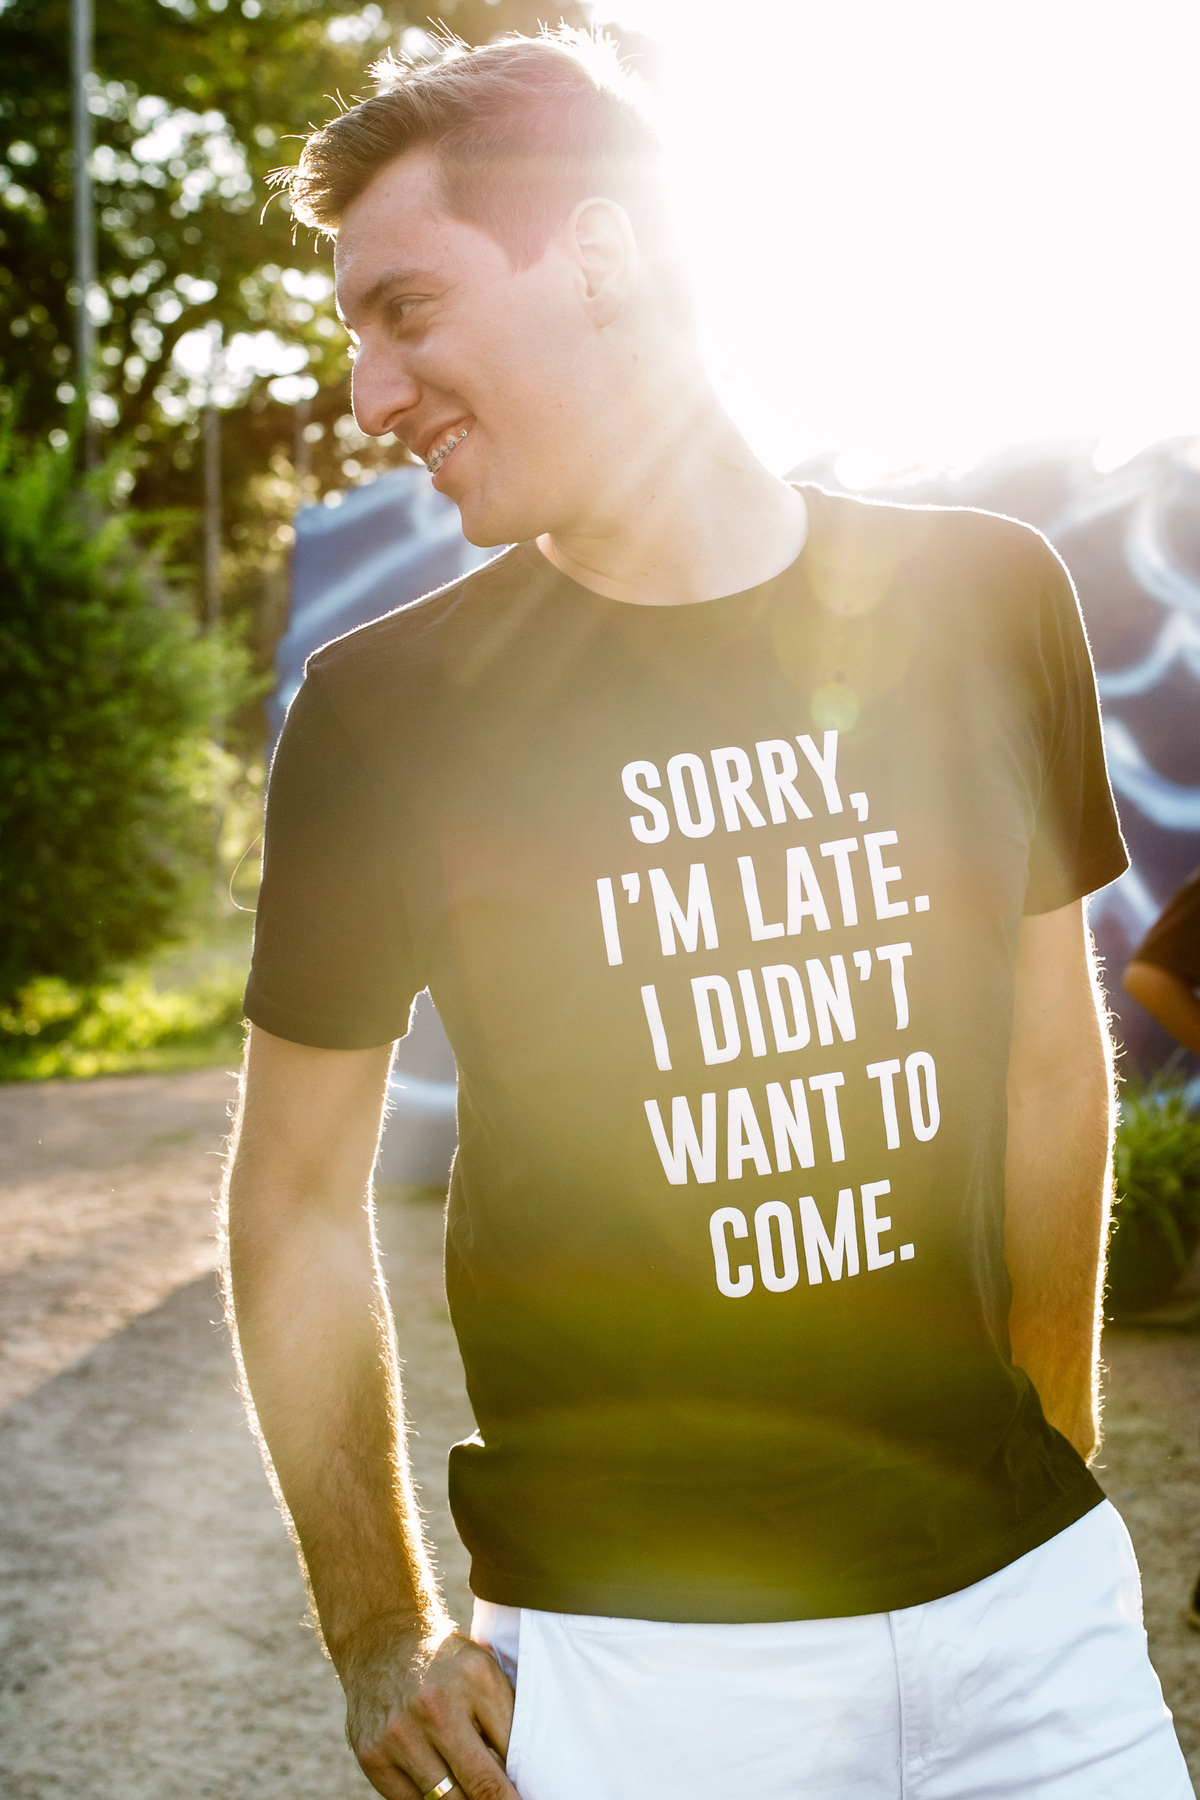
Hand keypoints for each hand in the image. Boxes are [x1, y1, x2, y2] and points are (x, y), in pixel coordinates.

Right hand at [340, 1616, 520, 1799]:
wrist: (380, 1642)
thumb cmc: (445, 1664)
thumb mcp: (484, 1673)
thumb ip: (505, 1720)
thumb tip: (521, 1778)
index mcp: (475, 1679)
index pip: (513, 1750)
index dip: (524, 1782)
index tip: (532, 1796)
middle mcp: (435, 1706)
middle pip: (482, 1785)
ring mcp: (400, 1734)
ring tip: (473, 1792)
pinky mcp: (372, 1756)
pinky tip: (441, 1788)